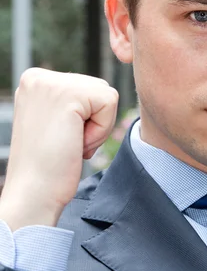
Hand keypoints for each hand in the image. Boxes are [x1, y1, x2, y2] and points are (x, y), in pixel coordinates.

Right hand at [0, 68, 118, 230]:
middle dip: (93, 122)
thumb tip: (102, 95)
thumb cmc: (47, 168)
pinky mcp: (67, 95)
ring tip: (69, 143)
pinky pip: (110, 102)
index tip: (60, 138)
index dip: (85, 119)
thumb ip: (72, 103)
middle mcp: (38, 77)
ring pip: (107, 96)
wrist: (33, 194)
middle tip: (66, 143)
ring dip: (98, 127)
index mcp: (34, 81)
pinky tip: (75, 142)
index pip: (86, 88)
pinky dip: (101, 129)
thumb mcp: (55, 123)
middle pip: (99, 89)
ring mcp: (50, 83)